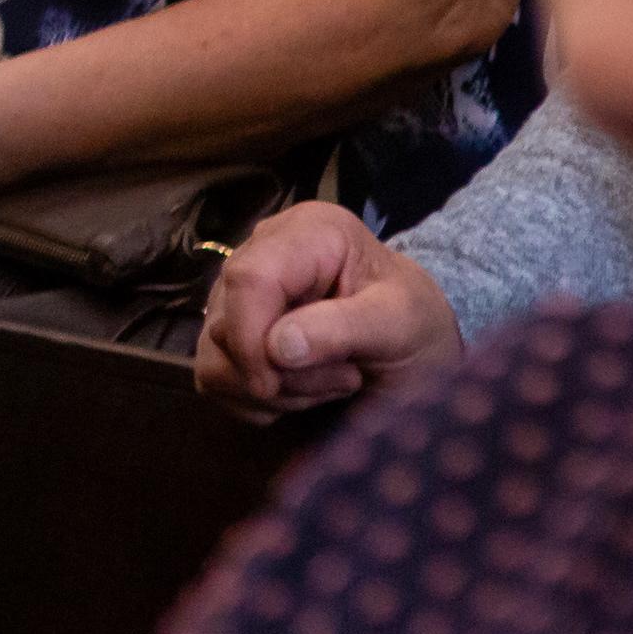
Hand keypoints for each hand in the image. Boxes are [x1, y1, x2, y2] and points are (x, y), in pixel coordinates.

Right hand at [193, 200, 464, 419]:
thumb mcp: (401, 324)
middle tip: (346, 378)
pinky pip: (216, 379)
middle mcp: (261, 253)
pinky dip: (258, 401)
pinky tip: (304, 390)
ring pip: (215, 358)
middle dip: (280, 373)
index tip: (273, 385)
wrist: (417, 346)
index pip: (249, 278)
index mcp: (307, 232)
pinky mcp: (230, 333)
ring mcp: (239, 294)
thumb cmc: (416, 326)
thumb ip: (343, 329)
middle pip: (226, 323)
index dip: (250, 336)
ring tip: (332, 383)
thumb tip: (276, 348)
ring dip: (275, 391)